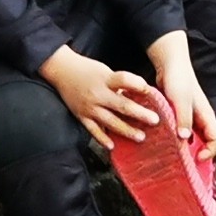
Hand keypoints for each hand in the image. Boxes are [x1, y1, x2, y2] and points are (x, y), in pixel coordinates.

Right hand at [44, 46, 171, 150]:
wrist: (61, 69)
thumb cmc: (86, 69)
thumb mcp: (104, 71)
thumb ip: (119, 83)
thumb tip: (139, 95)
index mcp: (105, 79)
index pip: (124, 80)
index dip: (138, 85)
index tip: (150, 91)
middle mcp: (98, 94)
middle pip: (121, 105)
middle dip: (139, 114)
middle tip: (154, 120)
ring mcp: (89, 107)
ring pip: (110, 121)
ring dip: (126, 130)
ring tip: (140, 137)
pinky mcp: (81, 116)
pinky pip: (93, 130)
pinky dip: (102, 139)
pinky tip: (112, 146)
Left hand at [146, 32, 215, 155]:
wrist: (169, 63)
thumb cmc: (178, 79)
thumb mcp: (181, 99)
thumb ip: (184, 118)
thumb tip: (185, 139)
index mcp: (206, 116)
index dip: (211, 151)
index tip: (197, 157)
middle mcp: (200, 119)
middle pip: (206, 142)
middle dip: (199, 153)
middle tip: (185, 162)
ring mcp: (190, 118)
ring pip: (194, 138)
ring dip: (187, 148)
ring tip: (175, 156)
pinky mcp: (179, 116)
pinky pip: (181, 132)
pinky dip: (177, 139)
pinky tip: (165, 143)